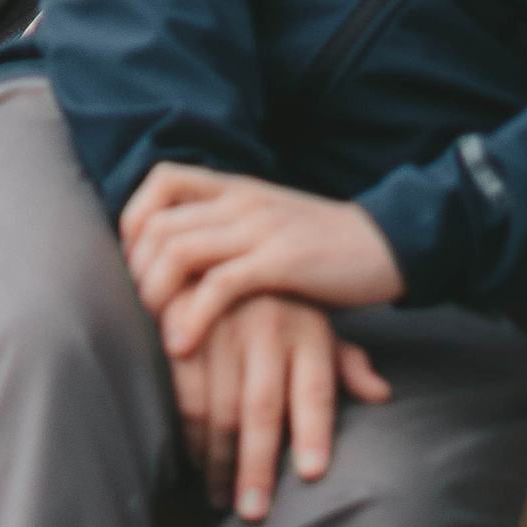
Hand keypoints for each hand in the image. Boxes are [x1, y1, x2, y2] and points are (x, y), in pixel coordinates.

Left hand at [122, 162, 401, 353]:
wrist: (390, 243)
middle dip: (138, 271)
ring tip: (159, 330)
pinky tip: (183, 344)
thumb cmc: (324, 246)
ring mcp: (261, 229)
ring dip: (155, 294)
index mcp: (236, 188)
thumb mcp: (270, 224)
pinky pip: (219, 284)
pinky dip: (191, 315)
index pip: (160, 181)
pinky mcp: (281, 262)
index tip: (138, 265)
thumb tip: (178, 255)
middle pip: (159, 224)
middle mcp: (241, 201)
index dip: (136, 222)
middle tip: (144, 309)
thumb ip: (229, 229)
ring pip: (178, 250)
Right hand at [167, 293, 393, 520]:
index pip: (316, 390)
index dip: (314, 432)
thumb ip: (347, 362)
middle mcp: (269, 331)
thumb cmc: (279, 302)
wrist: (218, 252)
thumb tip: (381, 395)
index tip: (312, 475)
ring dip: (221, 460)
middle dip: (258, 466)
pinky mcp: (187, 336)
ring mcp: (224, 332)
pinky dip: (192, 433)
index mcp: (309, 332)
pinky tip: (198, 461)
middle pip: (265, 409)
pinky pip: (189, 395)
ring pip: (223, 409)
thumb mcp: (319, 323)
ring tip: (222, 500)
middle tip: (255, 513)